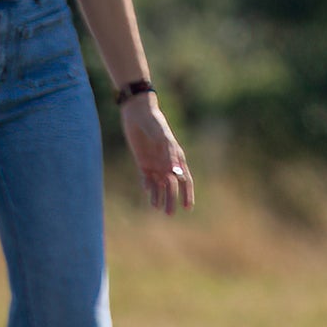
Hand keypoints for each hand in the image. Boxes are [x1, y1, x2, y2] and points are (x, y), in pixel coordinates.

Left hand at [120, 99, 195, 214]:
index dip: (187, 193)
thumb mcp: (161, 136)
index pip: (185, 179)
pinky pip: (147, 179)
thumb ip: (169, 153)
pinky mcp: (142, 162)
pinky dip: (148, 188)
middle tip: (169, 214)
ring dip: (160, 197)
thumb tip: (177, 173)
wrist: (138, 112)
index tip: (188, 207)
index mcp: (176, 156)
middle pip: (171, 185)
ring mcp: (155, 163)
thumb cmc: (154, 121)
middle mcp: (167, 162)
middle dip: (171, 200)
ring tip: (158, 209)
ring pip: (159, 185)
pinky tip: (149, 197)